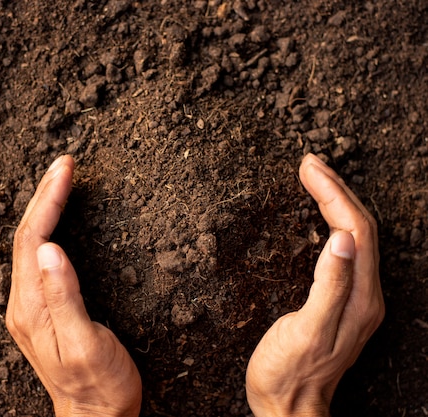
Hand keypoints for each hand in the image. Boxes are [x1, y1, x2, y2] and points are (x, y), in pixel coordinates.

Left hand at [6, 155, 141, 416]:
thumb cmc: (98, 385)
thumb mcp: (85, 344)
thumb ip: (65, 297)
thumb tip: (51, 248)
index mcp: (31, 306)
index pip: (34, 238)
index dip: (49, 199)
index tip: (66, 169)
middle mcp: (23, 301)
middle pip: (26, 235)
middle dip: (44, 194)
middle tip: (64, 163)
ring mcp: (30, 305)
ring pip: (30, 243)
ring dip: (44, 207)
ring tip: (60, 180)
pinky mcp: (42, 307)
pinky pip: (38, 256)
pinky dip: (49, 227)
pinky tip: (59, 220)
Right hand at [245, 154, 384, 415]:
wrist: (288, 408)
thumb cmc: (289, 373)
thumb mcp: (306, 331)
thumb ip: (328, 286)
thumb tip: (340, 238)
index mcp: (359, 297)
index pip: (355, 229)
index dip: (333, 193)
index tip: (307, 168)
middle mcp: (365, 294)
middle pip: (359, 227)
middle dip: (336, 189)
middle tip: (309, 163)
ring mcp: (355, 298)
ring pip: (355, 236)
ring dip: (336, 201)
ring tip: (314, 178)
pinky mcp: (341, 302)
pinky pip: (345, 250)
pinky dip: (331, 222)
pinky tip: (319, 217)